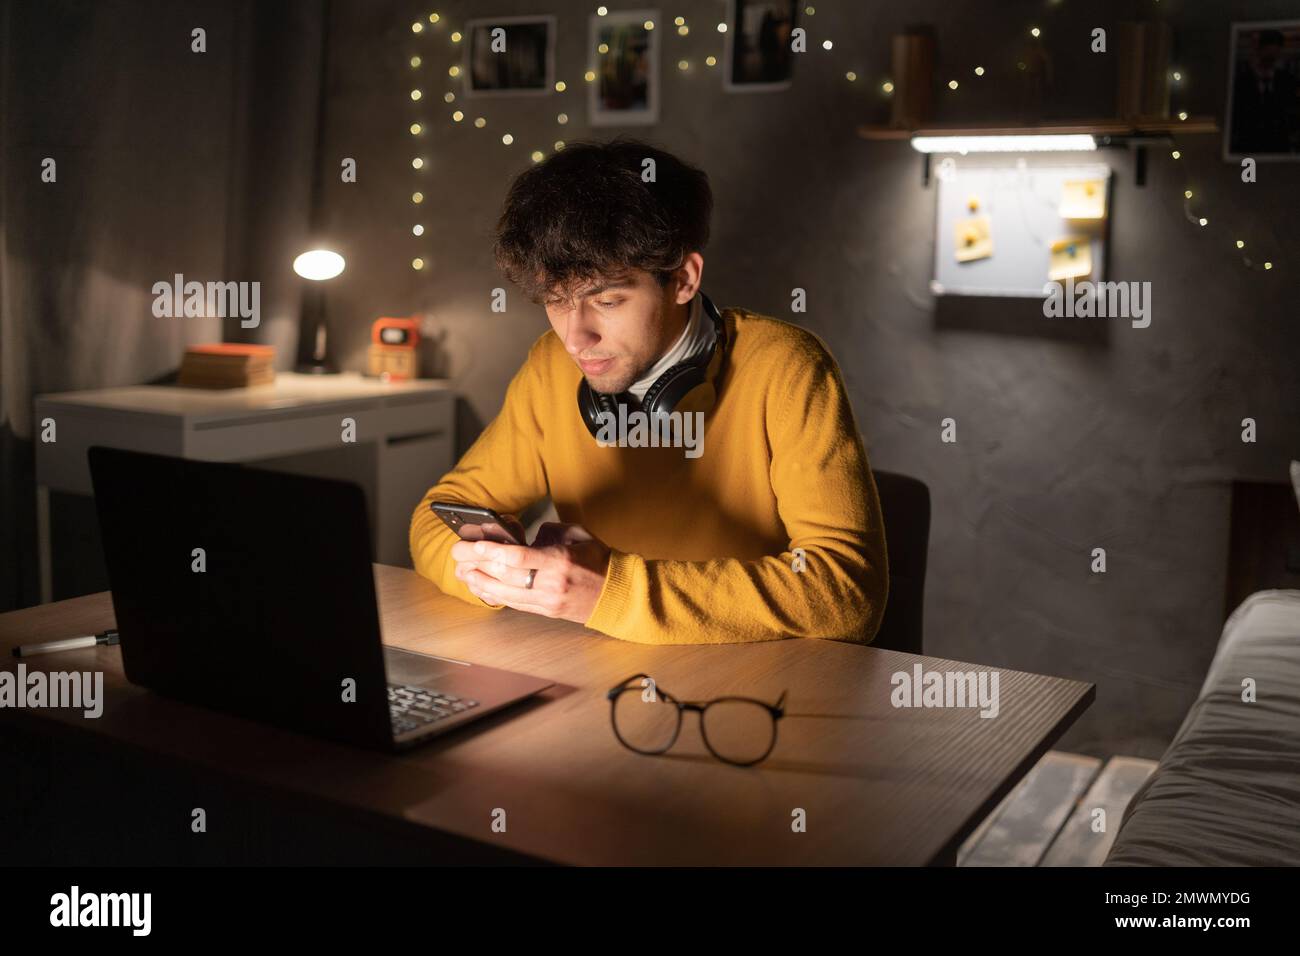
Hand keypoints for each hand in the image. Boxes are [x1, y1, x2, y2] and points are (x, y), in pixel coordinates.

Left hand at [451, 522, 610, 623]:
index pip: (519, 557)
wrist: (616, 593)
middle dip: (477, 564)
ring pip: (505, 594)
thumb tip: (523, 536)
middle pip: (506, 575)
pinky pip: (513, 604)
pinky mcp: (545, 612)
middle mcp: (551, 583)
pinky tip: (479, 587)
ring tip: (462, 573)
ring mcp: (547, 601)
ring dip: (479, 582)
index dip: (492, 552)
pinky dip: (493, 596)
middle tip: (458, 555)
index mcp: (560, 560)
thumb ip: (549, 532)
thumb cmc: (597, 560)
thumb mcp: (577, 536)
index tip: (473, 545)